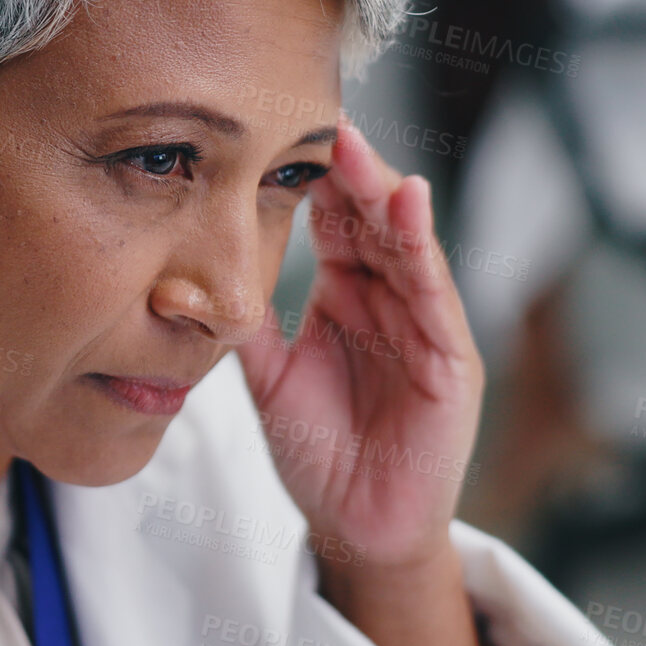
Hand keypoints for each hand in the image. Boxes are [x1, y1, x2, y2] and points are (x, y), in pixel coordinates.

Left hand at [237, 115, 484, 569]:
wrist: (356, 527)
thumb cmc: (319, 451)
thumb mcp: (267, 377)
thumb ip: (246, 322)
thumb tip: (195, 272)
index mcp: (345, 293)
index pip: (333, 218)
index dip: (314, 174)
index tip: (282, 125)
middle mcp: (387, 298)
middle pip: (371, 216)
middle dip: (349, 167)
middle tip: (321, 118)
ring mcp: (423, 324)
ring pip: (404, 241)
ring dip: (384, 192)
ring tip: (358, 148)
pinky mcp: (451, 358)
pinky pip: (434, 293)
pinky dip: (422, 247)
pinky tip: (409, 204)